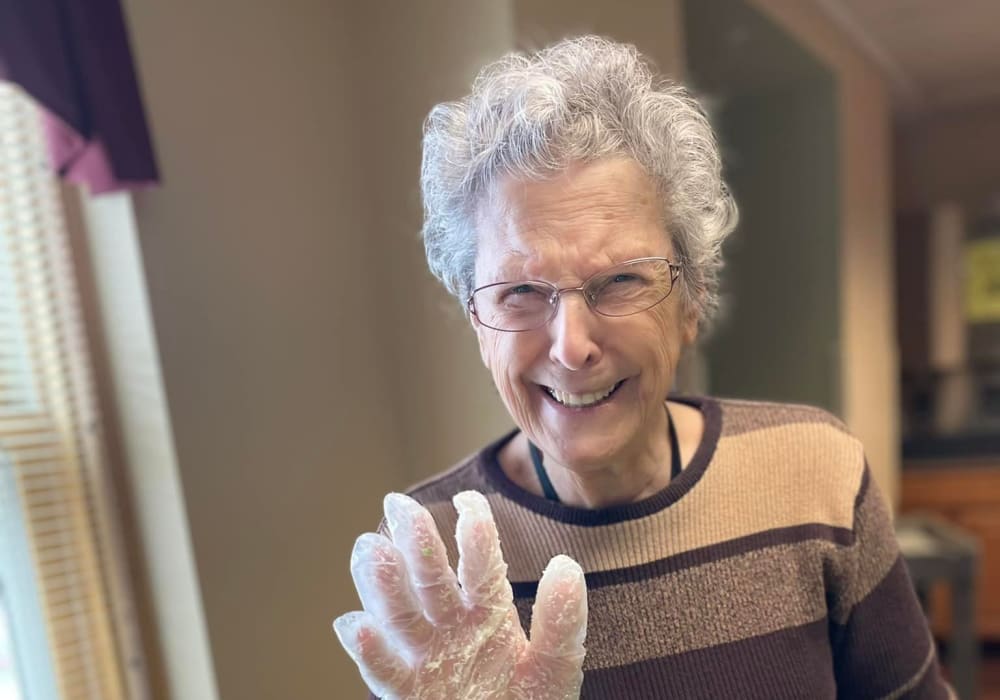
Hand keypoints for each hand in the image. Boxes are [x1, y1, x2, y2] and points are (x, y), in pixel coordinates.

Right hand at [334, 490, 587, 698]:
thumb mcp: (554, 666)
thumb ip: (560, 622)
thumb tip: (565, 564)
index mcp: (487, 612)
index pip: (480, 565)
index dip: (474, 532)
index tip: (467, 498)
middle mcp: (450, 627)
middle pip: (429, 579)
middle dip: (415, 541)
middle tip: (398, 503)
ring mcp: (425, 659)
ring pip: (399, 615)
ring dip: (382, 582)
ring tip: (370, 547)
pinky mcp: (407, 694)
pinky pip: (385, 672)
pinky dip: (369, 651)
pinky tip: (355, 623)